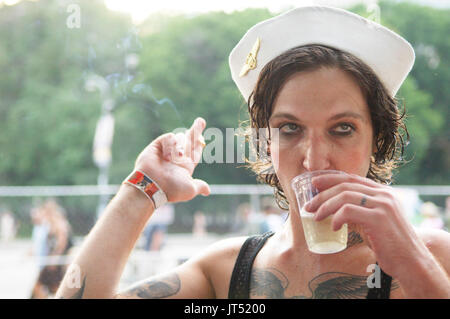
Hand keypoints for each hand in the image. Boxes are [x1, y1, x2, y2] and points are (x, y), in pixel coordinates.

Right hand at [133, 117, 209, 202]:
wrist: (152, 185)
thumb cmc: (172, 189)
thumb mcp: (190, 189)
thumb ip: (200, 186)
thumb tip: (208, 191)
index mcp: (186, 165)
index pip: (196, 150)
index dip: (200, 143)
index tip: (203, 139)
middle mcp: (177, 156)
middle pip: (189, 139)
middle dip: (196, 130)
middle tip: (201, 121)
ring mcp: (168, 150)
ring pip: (180, 137)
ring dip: (181, 147)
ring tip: (177, 158)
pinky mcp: (158, 145)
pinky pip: (169, 137)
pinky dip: (171, 145)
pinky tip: (167, 156)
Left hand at [304, 173, 425, 278]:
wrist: (411, 261)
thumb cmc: (389, 243)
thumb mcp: (373, 220)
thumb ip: (357, 210)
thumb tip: (332, 208)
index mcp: (382, 191)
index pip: (351, 178)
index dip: (330, 178)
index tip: (313, 183)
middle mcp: (384, 194)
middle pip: (345, 185)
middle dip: (322, 194)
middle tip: (308, 206)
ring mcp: (382, 205)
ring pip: (345, 196)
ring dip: (325, 206)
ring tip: (316, 217)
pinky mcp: (378, 218)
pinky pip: (349, 211)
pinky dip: (336, 218)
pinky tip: (334, 228)